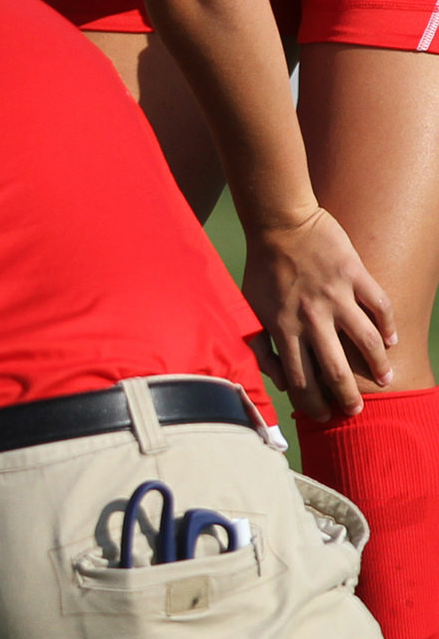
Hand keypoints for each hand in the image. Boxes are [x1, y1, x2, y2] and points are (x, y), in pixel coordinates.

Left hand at [241, 206, 395, 419]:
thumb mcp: (247, 308)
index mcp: (282, 327)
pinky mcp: (355, 275)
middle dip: (347, 395)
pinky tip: (391, 340)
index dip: (312, 402)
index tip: (323, 415)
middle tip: (356, 410)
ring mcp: (335, 295)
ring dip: (377, 365)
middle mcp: (310, 316)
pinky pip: (380, 305)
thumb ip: (260, 343)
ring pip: (365, 340)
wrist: (279, 223)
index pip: (300, 377)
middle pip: (333, 368)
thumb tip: (276, 378)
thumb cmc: (261, 267)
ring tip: (385, 379)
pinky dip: (388, 325)